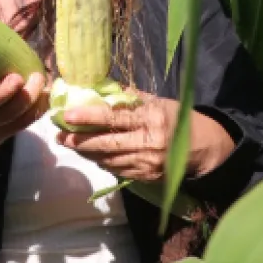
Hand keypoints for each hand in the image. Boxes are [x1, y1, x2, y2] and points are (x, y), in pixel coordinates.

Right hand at [0, 68, 47, 170]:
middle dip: (28, 93)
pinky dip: (39, 109)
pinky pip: (27, 123)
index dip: (4, 91)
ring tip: (45, 81)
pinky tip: (46, 95)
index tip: (16, 77)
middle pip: (11, 110)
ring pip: (22, 118)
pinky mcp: (8, 133)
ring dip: (38, 100)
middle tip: (38, 75)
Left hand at [55, 89, 235, 182]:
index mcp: (151, 119)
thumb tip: (102, 86)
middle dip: (79, 141)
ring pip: (109, 159)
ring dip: (86, 153)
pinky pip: (117, 170)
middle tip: (59, 136)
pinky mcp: (147, 177)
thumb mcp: (158, 102)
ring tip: (69, 144)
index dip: (88, 117)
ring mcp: (147, 163)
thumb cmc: (178, 118)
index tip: (67, 115)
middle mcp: (149, 143)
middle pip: (106, 143)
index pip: (114, 118)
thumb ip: (130, 97)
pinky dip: (102, 162)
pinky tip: (91, 155)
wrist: (203, 147)